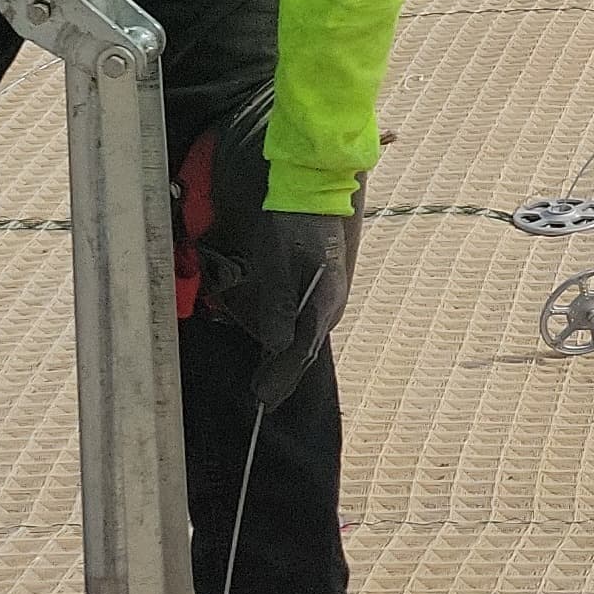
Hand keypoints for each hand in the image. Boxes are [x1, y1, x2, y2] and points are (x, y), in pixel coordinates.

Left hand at [205, 206, 359, 407]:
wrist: (312, 190)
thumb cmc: (293, 222)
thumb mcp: (279, 260)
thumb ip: (278, 303)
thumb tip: (276, 345)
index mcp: (326, 298)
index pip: (302, 348)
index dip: (282, 376)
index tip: (263, 398)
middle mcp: (331, 304)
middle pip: (306, 350)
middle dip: (284, 377)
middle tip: (262, 402)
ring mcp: (327, 299)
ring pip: (305, 340)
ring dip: (286, 364)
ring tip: (267, 388)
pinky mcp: (318, 293)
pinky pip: (303, 327)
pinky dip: (289, 345)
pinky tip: (276, 355)